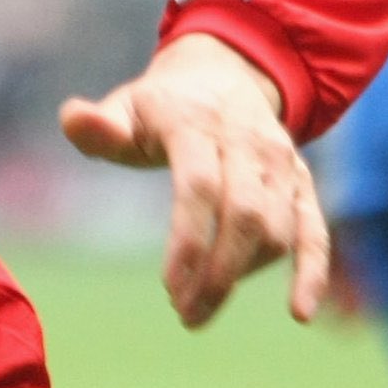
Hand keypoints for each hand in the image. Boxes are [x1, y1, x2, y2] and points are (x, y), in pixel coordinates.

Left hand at [59, 33, 328, 328]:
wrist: (225, 74)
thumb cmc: (162, 106)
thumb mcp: (125, 107)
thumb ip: (97, 124)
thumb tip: (73, 118)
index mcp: (196, 122)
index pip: (198, 186)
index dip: (187, 241)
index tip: (168, 289)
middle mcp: (247, 141)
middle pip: (243, 214)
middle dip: (218, 273)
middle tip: (185, 314)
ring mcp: (280, 162)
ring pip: (276, 228)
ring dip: (244, 275)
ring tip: (201, 306)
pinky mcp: (302, 182)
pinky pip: (315, 229)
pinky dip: (312, 271)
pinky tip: (298, 313)